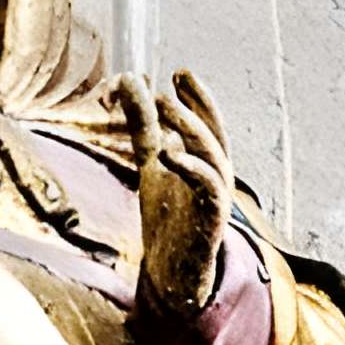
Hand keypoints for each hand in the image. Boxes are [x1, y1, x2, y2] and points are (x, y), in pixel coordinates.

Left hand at [116, 68, 234, 313]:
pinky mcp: (210, 219)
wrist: (172, 271)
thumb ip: (144, 126)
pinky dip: (191, 167)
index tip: (177, 73)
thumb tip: (129, 80)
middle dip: (194, 106)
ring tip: (165, 107)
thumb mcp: (151, 163)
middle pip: (213, 133)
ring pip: (212, 155)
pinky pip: (208, 188)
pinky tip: (168, 154)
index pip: (205, 122)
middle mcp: (215, 175)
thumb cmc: (167, 216)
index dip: (196, 97)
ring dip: (189, 128)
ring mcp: (215, 197)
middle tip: (170, 85)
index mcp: (204, 161)